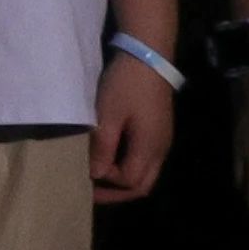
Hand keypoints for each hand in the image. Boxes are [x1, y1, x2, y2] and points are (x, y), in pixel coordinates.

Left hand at [89, 48, 174, 202]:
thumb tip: (95, 175)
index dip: (107, 181)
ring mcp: (162, 140)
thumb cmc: (126, 85)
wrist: (149, 56)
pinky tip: (111, 157)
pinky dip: (129, 166)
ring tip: (99, 177)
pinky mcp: (159, 130)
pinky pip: (146, 159)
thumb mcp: (108, 115)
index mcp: (150, 148)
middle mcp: (161, 149)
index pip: (130, 181)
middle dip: (117, 192)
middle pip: (142, 185)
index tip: (86, 170)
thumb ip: (103, 147)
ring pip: (146, 173)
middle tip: (92, 192)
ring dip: (123, 180)